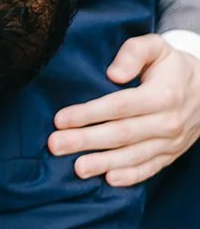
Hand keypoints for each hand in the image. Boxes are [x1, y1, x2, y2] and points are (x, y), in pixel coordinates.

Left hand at [49, 35, 199, 185]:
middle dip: (85, 140)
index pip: (119, 106)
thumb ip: (134, 52)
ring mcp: (170, 142)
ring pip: (133, 156)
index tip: (60, 119)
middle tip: (55, 145)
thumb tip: (113, 74)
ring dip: (103, 163)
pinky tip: (109, 180)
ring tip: (77, 168)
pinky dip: (130, 177)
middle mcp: (167, 121)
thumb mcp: (157, 48)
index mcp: (162, 94)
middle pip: (121, 134)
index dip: (89, 113)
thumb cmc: (172, 67)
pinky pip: (150, 169)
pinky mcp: (170, 155)